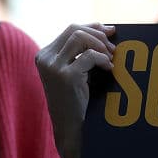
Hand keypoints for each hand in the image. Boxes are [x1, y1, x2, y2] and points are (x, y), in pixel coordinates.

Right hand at [35, 23, 115, 157]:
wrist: (71, 130)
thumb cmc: (77, 101)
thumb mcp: (75, 72)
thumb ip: (82, 51)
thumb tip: (107, 29)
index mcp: (44, 55)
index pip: (70, 29)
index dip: (92, 27)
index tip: (110, 31)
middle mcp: (45, 58)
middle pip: (75, 29)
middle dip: (98, 35)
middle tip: (113, 48)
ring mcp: (53, 67)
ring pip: (80, 38)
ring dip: (101, 45)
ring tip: (111, 58)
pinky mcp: (64, 76)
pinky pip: (89, 56)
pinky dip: (103, 59)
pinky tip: (109, 69)